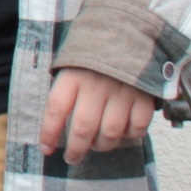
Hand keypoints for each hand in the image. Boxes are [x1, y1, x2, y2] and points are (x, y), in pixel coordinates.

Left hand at [41, 66, 158, 163]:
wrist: (130, 31)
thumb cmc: (94, 55)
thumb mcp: (72, 63)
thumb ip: (66, 89)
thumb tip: (55, 125)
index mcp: (73, 75)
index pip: (55, 109)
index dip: (48, 133)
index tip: (46, 149)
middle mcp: (96, 85)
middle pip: (83, 127)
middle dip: (76, 149)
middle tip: (72, 158)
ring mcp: (122, 91)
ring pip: (110, 132)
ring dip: (102, 146)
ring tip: (97, 146)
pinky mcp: (144, 96)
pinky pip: (137, 127)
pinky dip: (130, 136)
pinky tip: (124, 135)